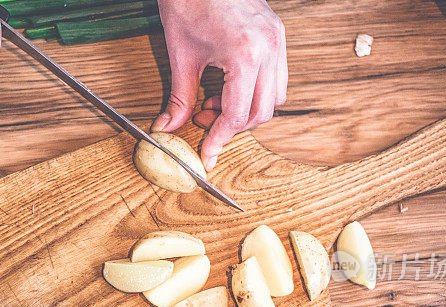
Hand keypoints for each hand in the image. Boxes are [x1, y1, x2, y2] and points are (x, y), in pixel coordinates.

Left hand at [153, 0, 286, 169]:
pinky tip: (230, 86)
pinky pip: (276, 77)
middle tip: (204, 123)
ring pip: (274, 98)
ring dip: (246, 110)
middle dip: (232, 127)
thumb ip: (179, 97)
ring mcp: (277, 40)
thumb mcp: (180, 55)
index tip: (207, 154)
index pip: (237, 115)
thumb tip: (168, 126)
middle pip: (261, 112)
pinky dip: (255, 91)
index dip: (219, 139)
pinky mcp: (277, 34)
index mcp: (245, 54)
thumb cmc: (189, 0)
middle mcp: (269, 49)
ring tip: (215, 102)